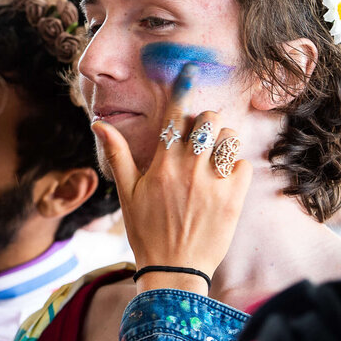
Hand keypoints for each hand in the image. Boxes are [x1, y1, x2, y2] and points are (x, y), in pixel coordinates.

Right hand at [92, 64, 251, 294]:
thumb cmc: (146, 231)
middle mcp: (189, 168)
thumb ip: (118, 154)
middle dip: (206, 123)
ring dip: (223, 142)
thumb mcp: (127, 193)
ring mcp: (214, 182)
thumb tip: (98, 123)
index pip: (173, 115)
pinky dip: (236, 168)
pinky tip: (224, 183)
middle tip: (201, 139)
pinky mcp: (235, 197)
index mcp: (162, 164)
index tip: (190, 69)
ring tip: (214, 161)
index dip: (182, 88)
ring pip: (229, 137)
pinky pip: (243, 163)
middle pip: (208, 119)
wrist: (174, 271)